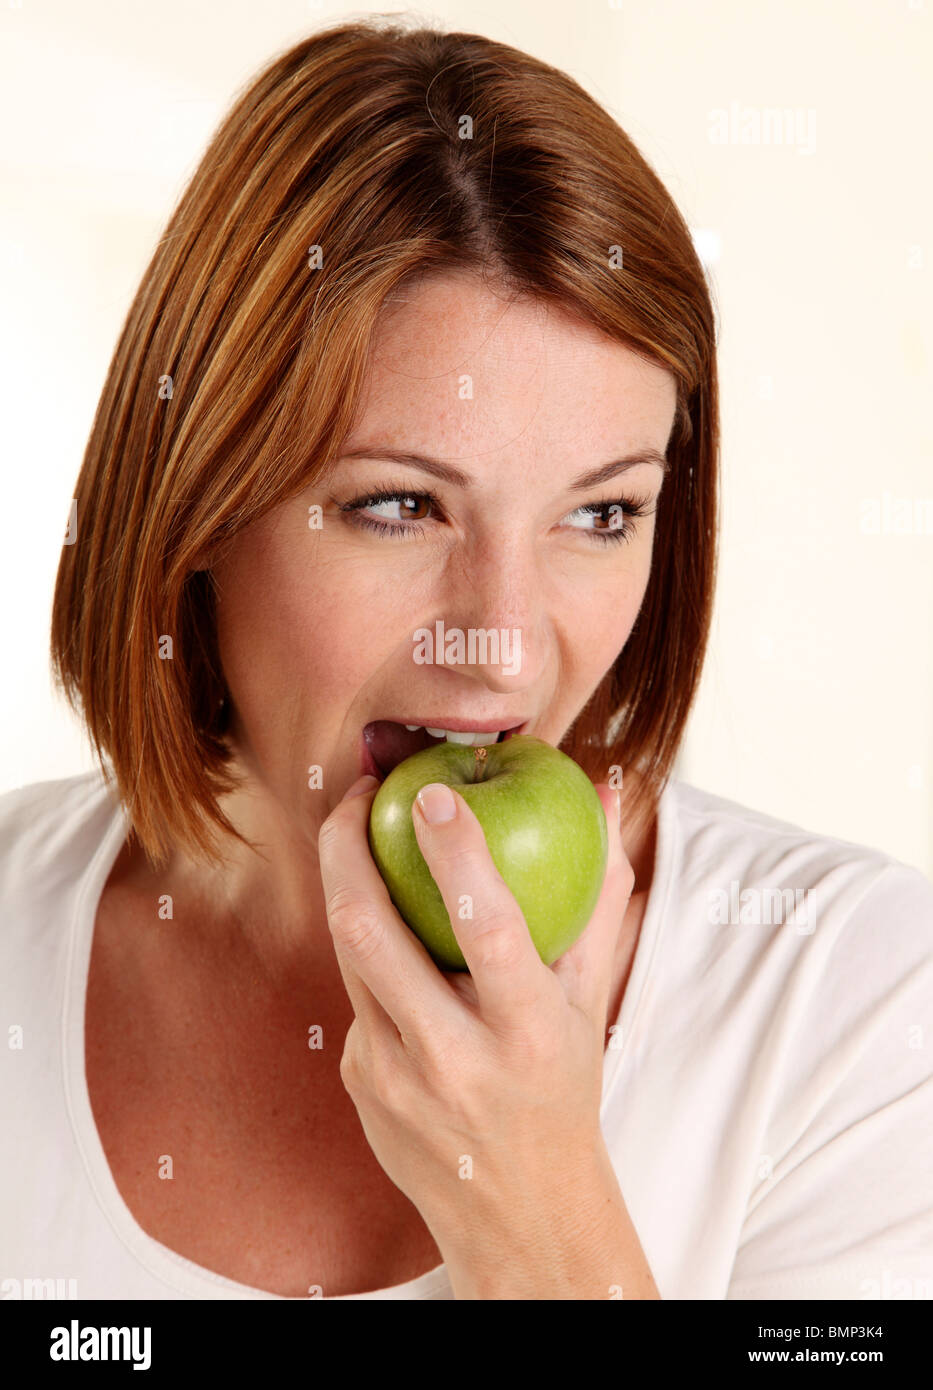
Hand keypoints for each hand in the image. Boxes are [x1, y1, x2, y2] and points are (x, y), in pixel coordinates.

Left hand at [317, 770, 635, 1263]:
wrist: (517, 1212)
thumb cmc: (562, 1087)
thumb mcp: (588, 998)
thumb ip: (598, 893)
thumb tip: (608, 793)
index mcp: (525, 1031)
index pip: (486, 926)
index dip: (455, 851)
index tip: (432, 791)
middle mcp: (452, 1058)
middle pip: (370, 931)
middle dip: (346, 845)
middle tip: (360, 792)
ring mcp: (391, 1077)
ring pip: (348, 953)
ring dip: (348, 881)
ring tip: (360, 833)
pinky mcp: (356, 1082)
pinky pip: (355, 993)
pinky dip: (371, 955)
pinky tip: (394, 945)